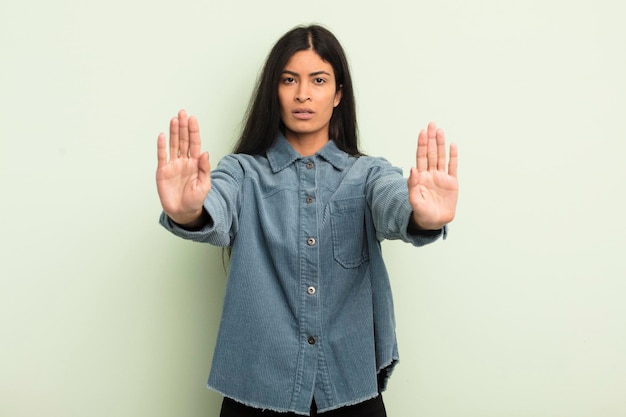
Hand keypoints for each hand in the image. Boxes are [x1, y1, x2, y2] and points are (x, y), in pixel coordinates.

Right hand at [156, 110, 210, 225]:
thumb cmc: (195, 200)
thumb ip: (205, 169)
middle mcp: (184, 161)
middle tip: (182, 113)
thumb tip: (205, 152)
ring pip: (173, 145)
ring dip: (173, 132)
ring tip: (174, 119)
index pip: (195, 143)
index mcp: (196, 163)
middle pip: (184, 140)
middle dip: (183, 127)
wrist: (183, 212)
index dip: (194, 131)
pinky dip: (161, 146)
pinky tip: (162, 136)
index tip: (192, 119)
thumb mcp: (204, 185)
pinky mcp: (163, 171)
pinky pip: (162, 156)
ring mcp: (173, 165)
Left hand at [408, 122, 458, 229]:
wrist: (434, 222)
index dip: (421, 145)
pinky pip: (452, 167)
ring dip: (440, 144)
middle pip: (430, 153)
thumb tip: (412, 169)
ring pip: (441, 157)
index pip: (420, 157)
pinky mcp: (451, 182)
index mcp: (420, 177)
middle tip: (431, 124)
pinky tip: (452, 145)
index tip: (422, 132)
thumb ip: (412, 185)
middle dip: (431, 139)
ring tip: (440, 131)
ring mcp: (441, 177)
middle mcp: (431, 174)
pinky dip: (453, 156)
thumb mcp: (414, 201)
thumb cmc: (422, 213)